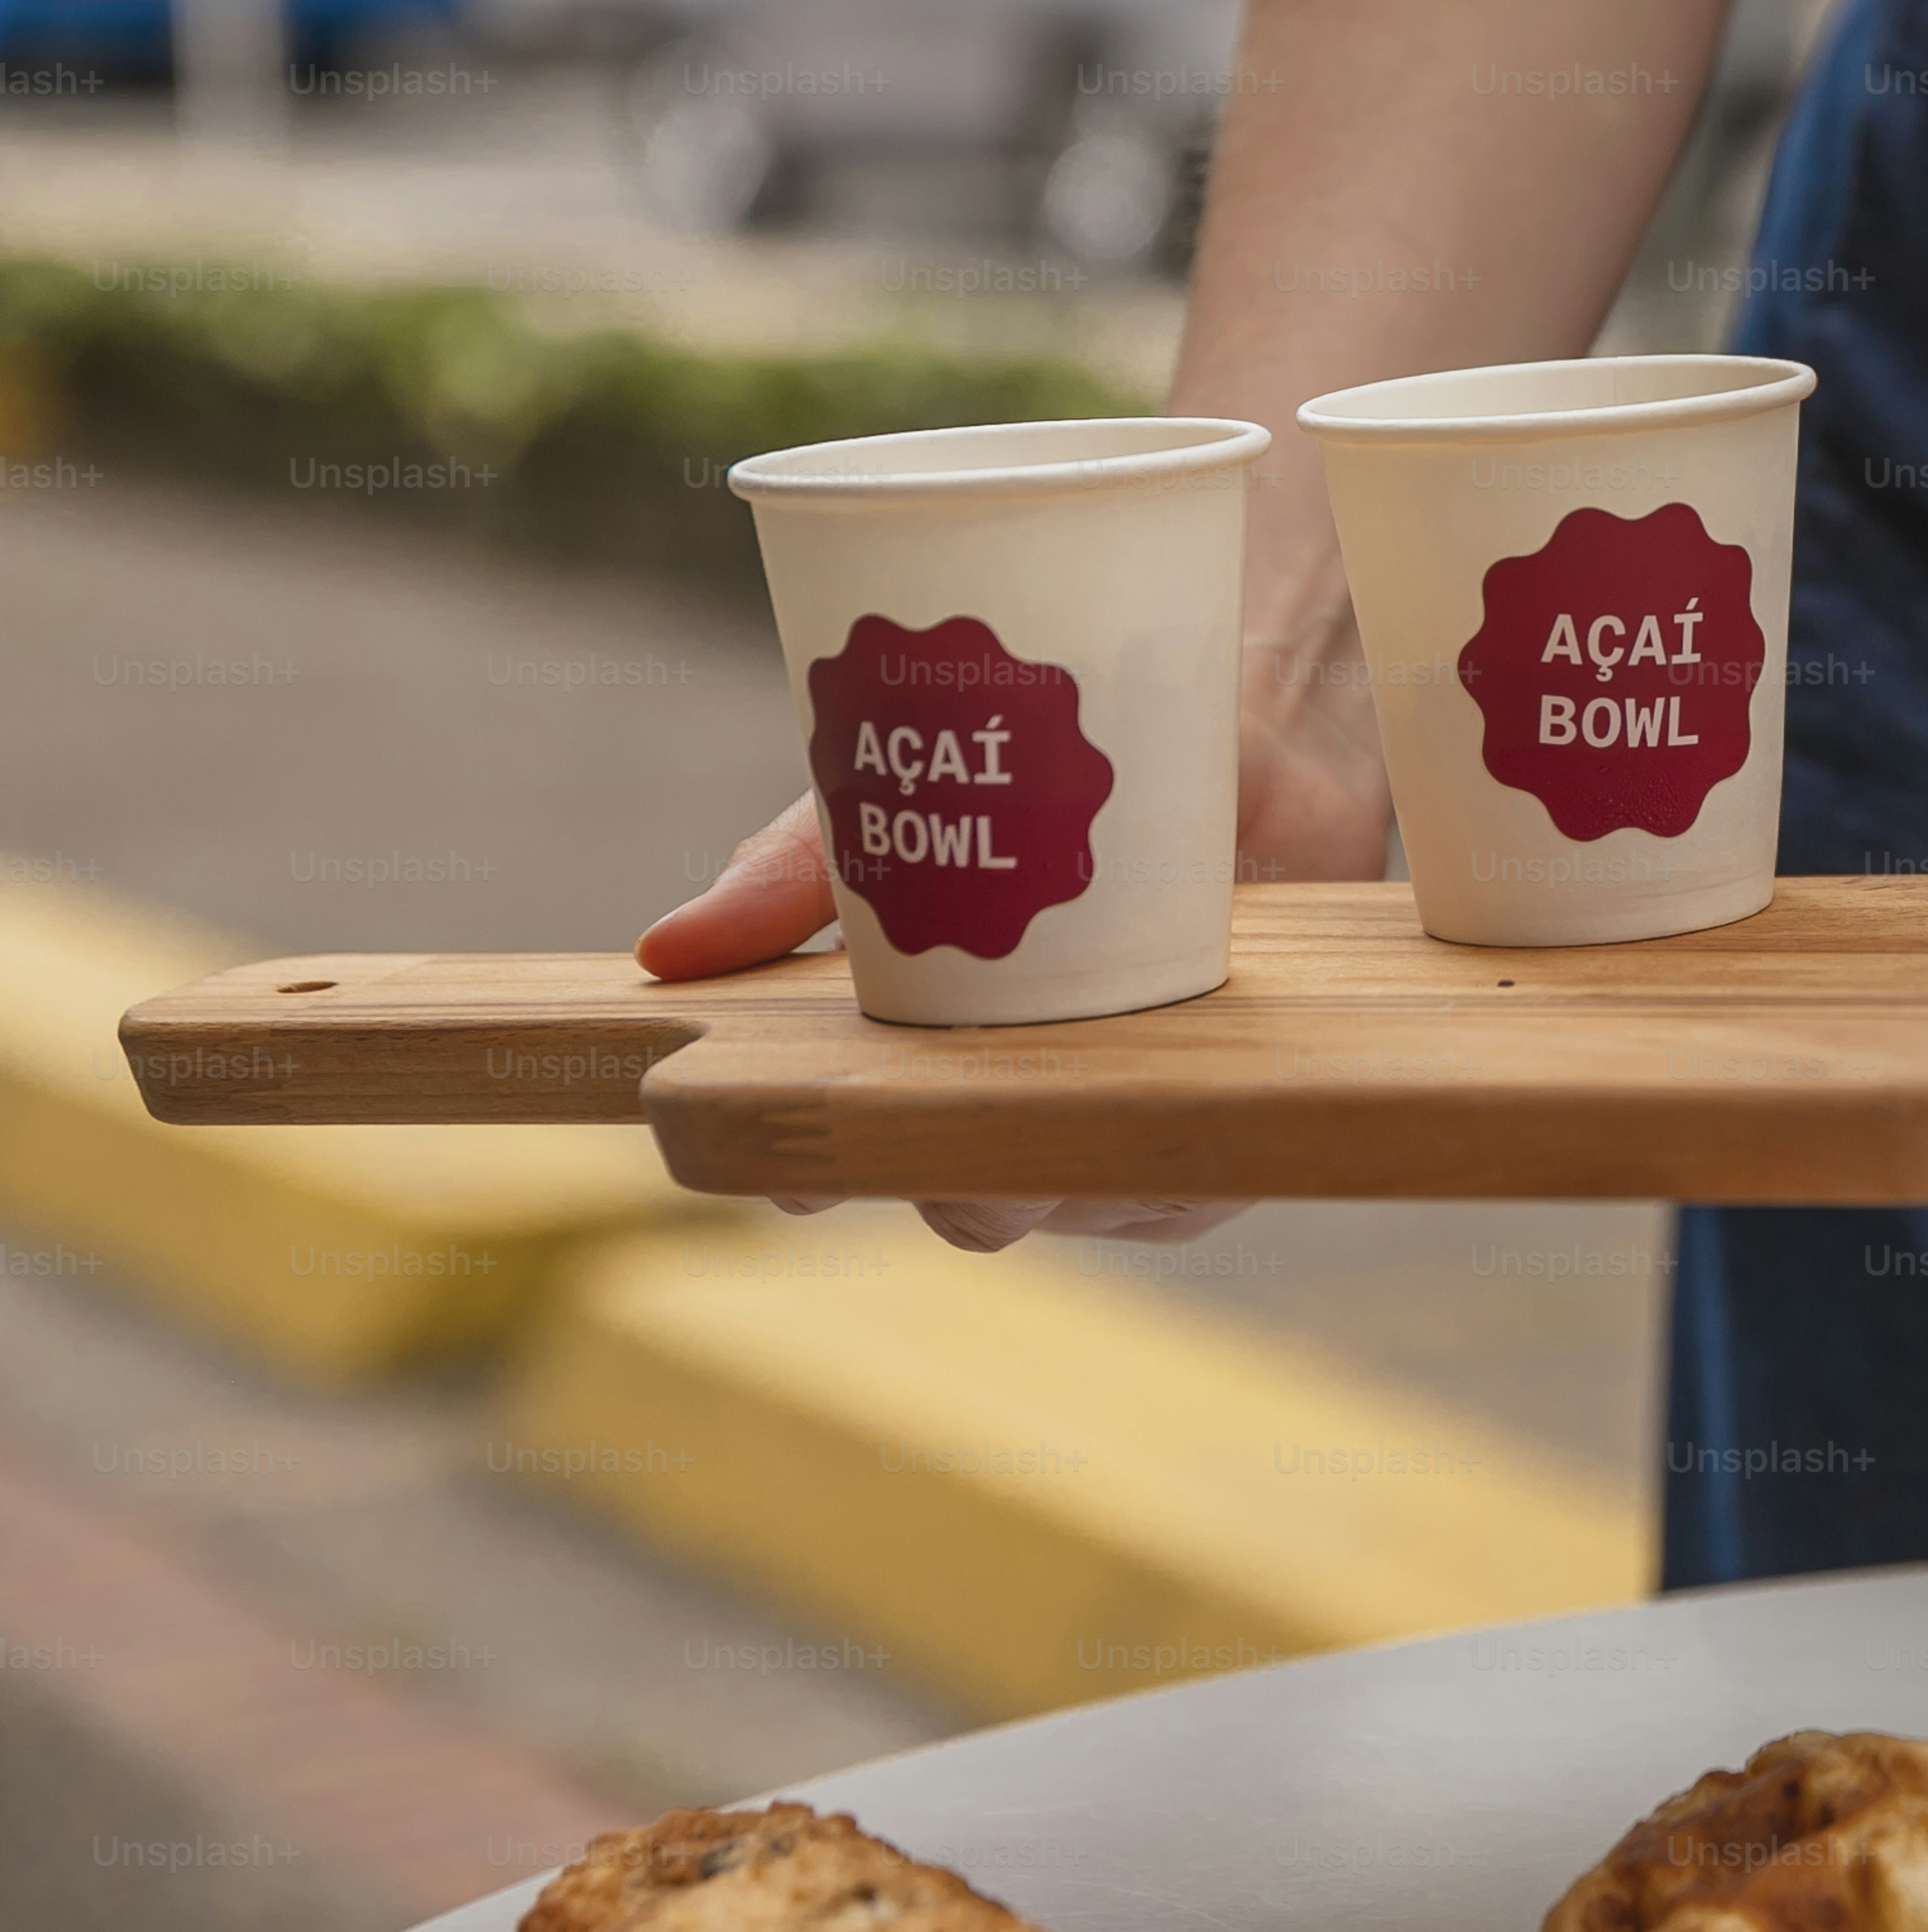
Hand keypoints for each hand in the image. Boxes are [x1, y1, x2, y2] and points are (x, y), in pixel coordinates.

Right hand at [636, 622, 1394, 1250]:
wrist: (1258, 727)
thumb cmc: (1069, 765)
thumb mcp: (915, 797)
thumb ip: (798, 874)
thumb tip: (665, 950)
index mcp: (921, 1049)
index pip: (845, 1149)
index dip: (818, 1171)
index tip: (805, 1167)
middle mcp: (1015, 1106)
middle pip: (968, 1202)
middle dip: (968, 1178)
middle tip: (983, 1111)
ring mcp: (1121, 1128)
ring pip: (1084, 1204)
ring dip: (1085, 1158)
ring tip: (1101, 1068)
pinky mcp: (1233, 1127)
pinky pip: (1194, 1188)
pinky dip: (1187, 1150)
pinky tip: (1188, 1086)